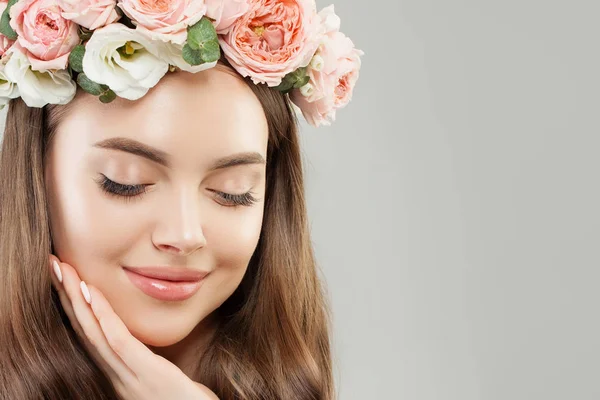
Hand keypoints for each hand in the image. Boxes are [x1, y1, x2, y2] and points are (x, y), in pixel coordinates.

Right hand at [48, 255, 218, 399]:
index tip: (64, 278)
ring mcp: (128, 377)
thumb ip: (148, 361)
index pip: (90, 335)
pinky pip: (119, 341)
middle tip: (53, 265)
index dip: (73, 307)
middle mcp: (117, 375)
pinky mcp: (147, 374)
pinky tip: (91, 293)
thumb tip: (140, 343)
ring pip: (94, 332)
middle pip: (84, 330)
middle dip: (66, 296)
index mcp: (119, 373)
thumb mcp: (161, 377)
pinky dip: (103, 316)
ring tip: (64, 271)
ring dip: (76, 300)